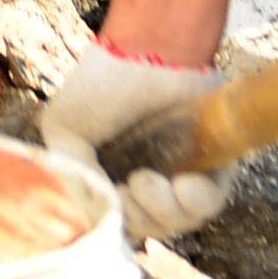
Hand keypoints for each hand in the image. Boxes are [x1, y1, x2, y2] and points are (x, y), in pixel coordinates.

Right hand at [38, 44, 232, 239]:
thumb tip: (103, 213)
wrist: (151, 50)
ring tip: (153, 180)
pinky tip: (184, 182)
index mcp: (108, 172)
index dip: (111, 223)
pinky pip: (210, 203)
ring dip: (166, 211)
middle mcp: (145, 178)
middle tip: (133, 185)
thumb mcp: (64, 131)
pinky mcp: (213, 165)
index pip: (112, 221)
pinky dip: (197, 201)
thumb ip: (74, 177)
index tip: (110, 205)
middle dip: (139, 217)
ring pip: (179, 222)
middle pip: (146, 228)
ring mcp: (179, 174)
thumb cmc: (103, 84)